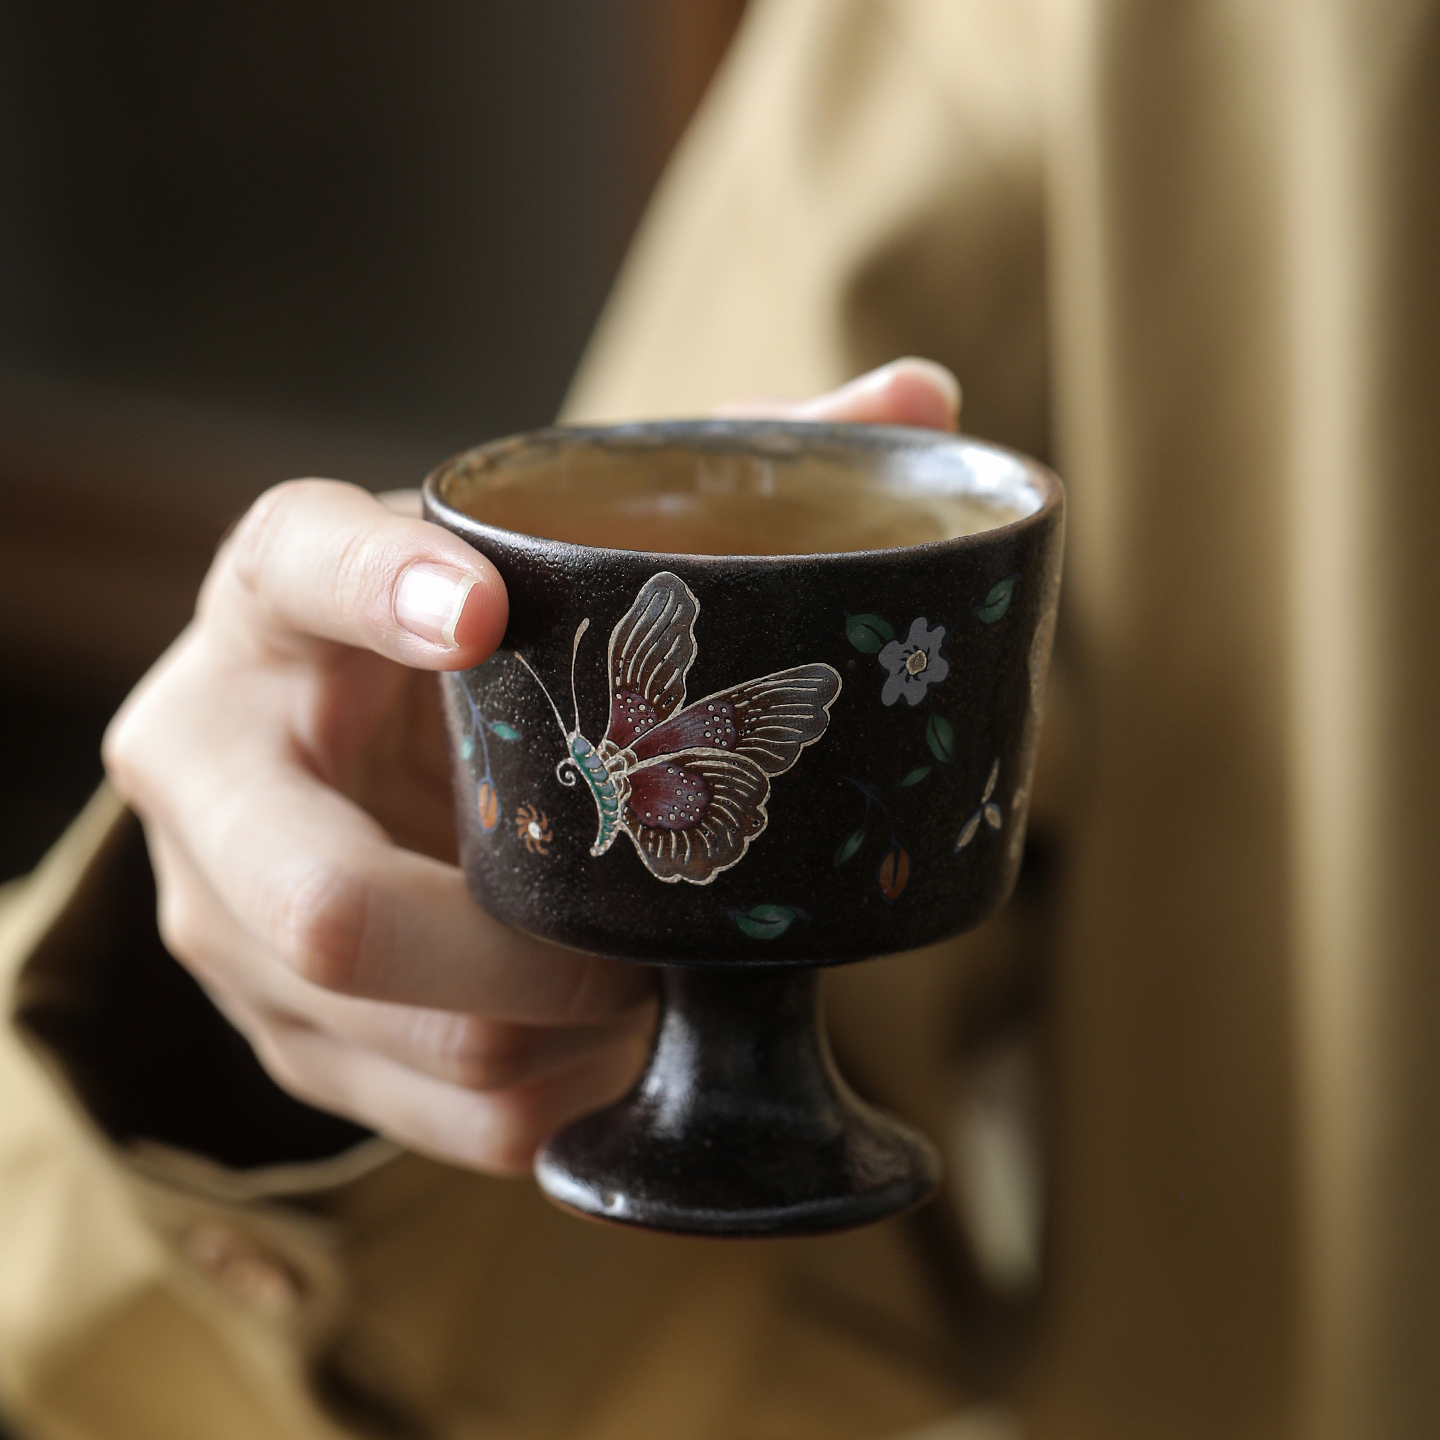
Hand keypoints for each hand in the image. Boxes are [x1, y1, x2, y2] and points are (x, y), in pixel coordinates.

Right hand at [103, 357, 959, 1173]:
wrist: (355, 758)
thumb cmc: (479, 641)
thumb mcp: (552, 548)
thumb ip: (719, 472)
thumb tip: (918, 390)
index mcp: (274, 597)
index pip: (293, 561)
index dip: (375, 585)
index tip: (482, 613)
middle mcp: (212, 764)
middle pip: (324, 899)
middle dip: (521, 939)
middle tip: (652, 921)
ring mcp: (223, 918)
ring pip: (394, 1029)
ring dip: (562, 1017)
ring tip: (651, 970)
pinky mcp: (281, 1030)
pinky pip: (436, 1110)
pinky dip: (556, 1083)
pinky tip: (611, 1027)